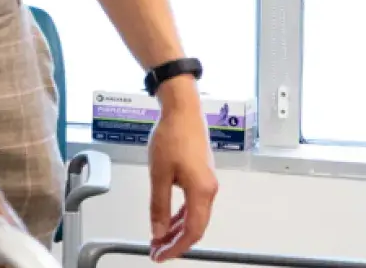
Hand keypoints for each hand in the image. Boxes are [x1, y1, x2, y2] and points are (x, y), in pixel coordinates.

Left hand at [147, 82, 217, 261]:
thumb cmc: (171, 137)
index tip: (160, 255)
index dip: (177, 247)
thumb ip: (158, 205)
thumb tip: (157, 230)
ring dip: (176, 230)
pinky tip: (168, 221)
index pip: (192, 231)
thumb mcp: (158, 174)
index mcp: (201, 192)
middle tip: (156, 251)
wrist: (182, 112)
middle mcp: (209, 191)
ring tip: (158, 240)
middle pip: (195, 227)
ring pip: (193, 217)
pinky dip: (180, 216)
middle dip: (175, 242)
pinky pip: (192, 205)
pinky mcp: (201, 177)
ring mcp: (206, 184)